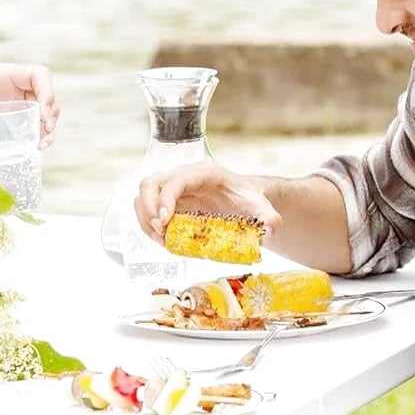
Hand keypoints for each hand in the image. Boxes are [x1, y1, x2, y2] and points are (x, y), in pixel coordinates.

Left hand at [0, 64, 59, 147]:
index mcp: (5, 76)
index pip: (38, 75)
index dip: (47, 92)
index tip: (43, 115)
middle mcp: (16, 87)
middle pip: (46, 94)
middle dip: (51, 114)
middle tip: (45, 133)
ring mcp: (18, 101)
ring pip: (45, 110)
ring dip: (49, 127)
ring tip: (42, 145)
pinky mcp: (17, 116)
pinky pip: (36, 122)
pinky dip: (41, 133)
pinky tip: (37, 146)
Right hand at [135, 162, 279, 244]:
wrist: (245, 200)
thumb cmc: (249, 199)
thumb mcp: (261, 207)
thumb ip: (268, 217)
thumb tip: (271, 228)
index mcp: (203, 173)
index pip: (175, 180)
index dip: (165, 199)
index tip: (165, 222)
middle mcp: (183, 178)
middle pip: (150, 183)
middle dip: (148, 208)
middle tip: (159, 232)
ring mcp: (173, 189)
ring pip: (143, 195)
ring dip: (144, 218)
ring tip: (160, 239)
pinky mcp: (168, 203)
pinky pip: (148, 209)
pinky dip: (148, 225)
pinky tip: (162, 240)